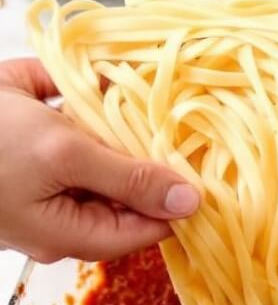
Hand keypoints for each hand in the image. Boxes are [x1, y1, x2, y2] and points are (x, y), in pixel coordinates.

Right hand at [0, 57, 199, 263]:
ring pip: (106, 150)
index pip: (143, 230)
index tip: (215, 175)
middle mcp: (60, 206)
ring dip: (129, 122)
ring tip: (170, 96)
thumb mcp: (64, 158)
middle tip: (199, 128)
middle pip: (127, 189)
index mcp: (66, 232)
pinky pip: (79, 116)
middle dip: (156, 157)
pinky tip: (120, 73)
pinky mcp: (35, 127)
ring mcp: (46, 168)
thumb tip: (189, 203)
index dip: (179, 206)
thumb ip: (128, 178)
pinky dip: (97, 93)